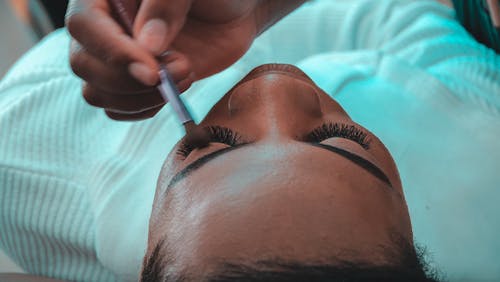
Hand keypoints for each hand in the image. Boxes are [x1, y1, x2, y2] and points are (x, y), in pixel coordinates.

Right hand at [66, 0, 261, 120]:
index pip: (85, 26)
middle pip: (84, 64)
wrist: (232, 13)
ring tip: (185, 74)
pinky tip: (173, 92)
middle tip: (181, 69)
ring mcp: (115, 59)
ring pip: (97, 92)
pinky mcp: (133, 83)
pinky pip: (117, 108)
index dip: (115, 53)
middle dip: (131, 80)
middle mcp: (102, 28)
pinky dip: (144, 109)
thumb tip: (147, 45)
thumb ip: (166, 5)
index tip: (152, 72)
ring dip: (141, 98)